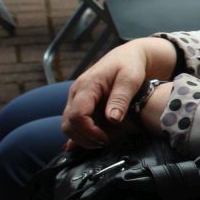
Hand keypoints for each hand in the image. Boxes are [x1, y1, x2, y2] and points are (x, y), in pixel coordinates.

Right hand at [61, 38, 175, 148]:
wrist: (128, 56)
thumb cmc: (130, 65)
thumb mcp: (131, 79)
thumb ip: (120, 98)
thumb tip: (112, 119)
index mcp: (87, 86)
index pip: (77, 115)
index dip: (89, 131)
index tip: (106, 139)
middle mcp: (76, 93)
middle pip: (68, 124)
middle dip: (85, 138)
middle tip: (106, 143)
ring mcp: (76, 99)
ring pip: (69, 126)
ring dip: (85, 138)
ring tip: (107, 139)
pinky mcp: (81, 105)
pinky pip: (74, 124)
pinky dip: (83, 134)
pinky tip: (94, 141)